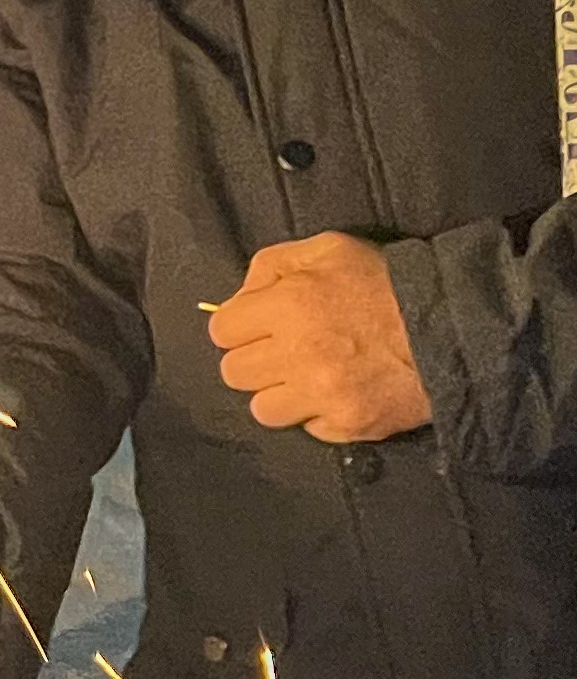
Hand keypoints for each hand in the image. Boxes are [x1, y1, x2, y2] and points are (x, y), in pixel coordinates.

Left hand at [209, 231, 431, 441]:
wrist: (457, 327)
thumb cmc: (387, 282)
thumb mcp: (328, 249)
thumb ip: (273, 266)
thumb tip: (239, 298)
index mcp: (287, 306)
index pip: (221, 331)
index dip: (238, 327)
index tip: (259, 326)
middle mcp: (298, 355)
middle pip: (234, 373)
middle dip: (253, 361)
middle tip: (282, 352)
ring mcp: (323, 395)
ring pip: (263, 410)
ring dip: (279, 395)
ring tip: (307, 378)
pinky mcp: (350, 424)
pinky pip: (310, 429)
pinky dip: (319, 415)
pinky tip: (340, 393)